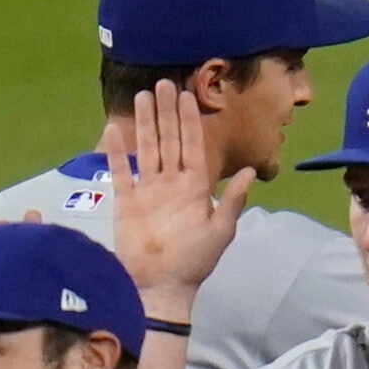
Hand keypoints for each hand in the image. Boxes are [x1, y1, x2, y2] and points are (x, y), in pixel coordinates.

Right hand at [105, 80, 256, 321]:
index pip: (192, 145)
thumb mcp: (220, 231)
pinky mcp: (126, 201)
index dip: (189, 120)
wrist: (163, 285)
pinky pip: (121, 171)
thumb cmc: (195, 262)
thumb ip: (233, 200)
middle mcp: (171, 184)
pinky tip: (115, 128)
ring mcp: (148, 190)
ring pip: (146, 148)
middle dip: (166, 112)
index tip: (187, 94)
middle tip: (163, 83)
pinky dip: (117, 151)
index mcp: (195, 187)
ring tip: (142, 96)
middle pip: (168, 139)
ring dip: (145, 123)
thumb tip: (253, 171)